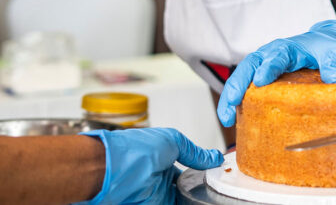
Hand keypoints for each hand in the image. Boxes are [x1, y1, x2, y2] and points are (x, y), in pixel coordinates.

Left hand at [80, 127, 221, 204]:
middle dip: (199, 190)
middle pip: (185, 188)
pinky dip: (184, 203)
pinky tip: (198, 201)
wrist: (111, 169)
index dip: (202, 172)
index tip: (217, 175)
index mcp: (164, 159)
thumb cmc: (136, 149)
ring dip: (193, 198)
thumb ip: (194, 153)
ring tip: (212, 197)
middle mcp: (159, 178)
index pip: (187, 169)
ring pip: (179, 199)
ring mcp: (155, 195)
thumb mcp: (174, 142)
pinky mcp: (151, 204)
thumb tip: (214, 157)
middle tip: (217, 190)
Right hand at [217, 19, 335, 126]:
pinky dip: (237, 101)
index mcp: (287, 48)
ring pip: (242, 77)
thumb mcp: (335, 53)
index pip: (275, 57)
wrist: (326, 43)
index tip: (260, 81)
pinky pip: (245, 87)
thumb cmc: (327, 47)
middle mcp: (270, 54)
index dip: (268, 68)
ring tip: (226, 118)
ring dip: (231, 96)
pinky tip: (233, 118)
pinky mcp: (262, 77)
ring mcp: (263, 65)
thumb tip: (333, 81)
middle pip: (248, 66)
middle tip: (232, 103)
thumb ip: (333, 65)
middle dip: (237, 84)